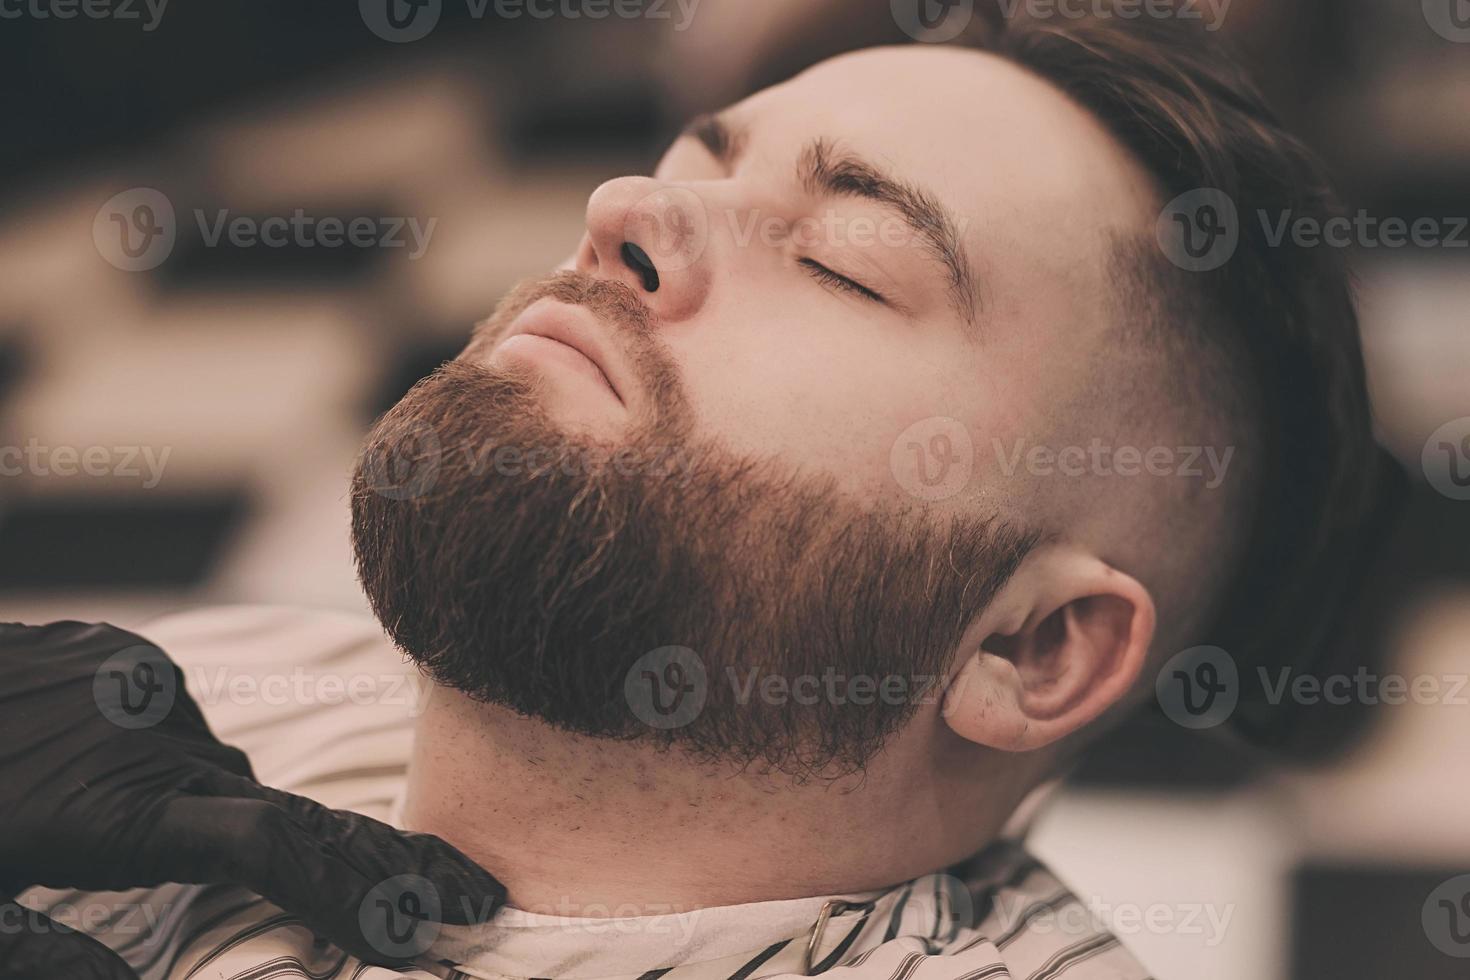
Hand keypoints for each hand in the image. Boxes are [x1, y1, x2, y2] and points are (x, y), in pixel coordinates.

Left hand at [0, 621, 505, 978]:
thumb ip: (57, 957)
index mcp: (122, 812)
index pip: (277, 847)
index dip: (355, 888)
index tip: (420, 924)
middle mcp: (152, 740)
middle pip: (291, 811)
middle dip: (381, 863)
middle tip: (461, 892)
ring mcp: (137, 684)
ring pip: (219, 772)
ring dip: (226, 818)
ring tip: (171, 850)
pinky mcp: (113, 649)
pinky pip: (168, 720)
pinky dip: (169, 761)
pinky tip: (115, 775)